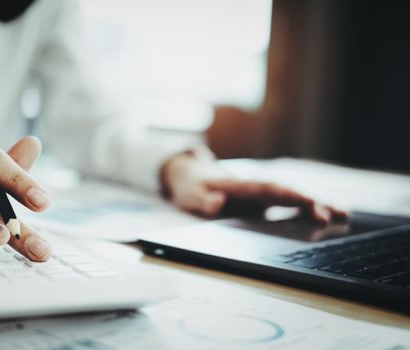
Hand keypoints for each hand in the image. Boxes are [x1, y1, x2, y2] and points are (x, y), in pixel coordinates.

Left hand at [161, 150, 347, 222]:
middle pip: (288, 192)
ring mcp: (260, 194)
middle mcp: (255, 187)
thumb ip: (203, 199)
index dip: (289, 196)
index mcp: (240, 186)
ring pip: (292, 196)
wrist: (191, 175)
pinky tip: (328, 213)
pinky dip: (307, 207)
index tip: (310, 202)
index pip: (269, 190)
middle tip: (337, 213)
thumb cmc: (190, 187)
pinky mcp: (262, 201)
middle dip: (311, 201)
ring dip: (316, 203)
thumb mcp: (190, 195)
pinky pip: (288, 203)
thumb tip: (217, 204)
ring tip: (344, 213)